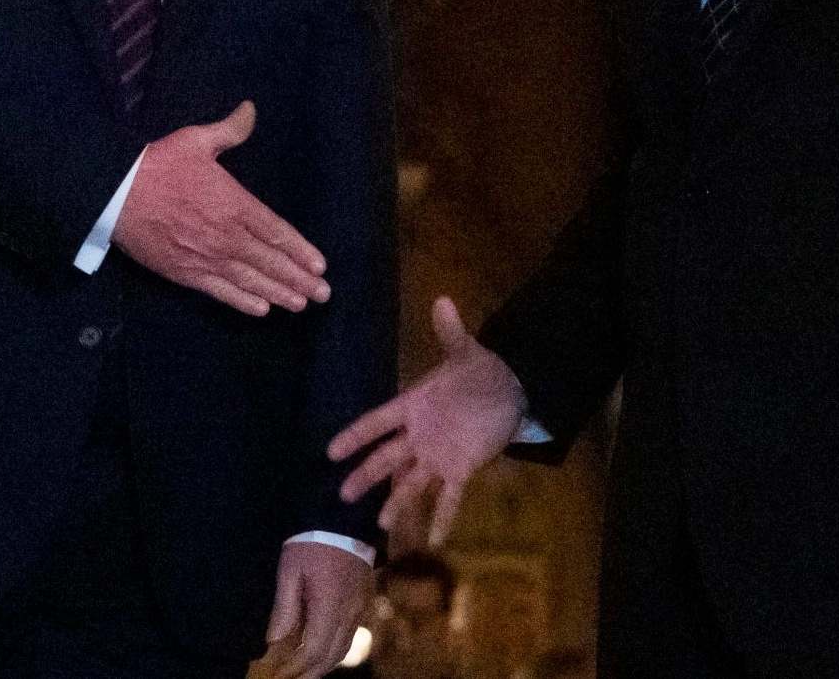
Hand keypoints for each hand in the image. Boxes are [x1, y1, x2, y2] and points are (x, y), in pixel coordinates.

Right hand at [112, 101, 328, 316]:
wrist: (116, 194)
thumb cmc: (158, 165)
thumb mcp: (196, 140)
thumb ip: (229, 130)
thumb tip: (250, 110)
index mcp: (234, 203)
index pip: (277, 232)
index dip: (301, 251)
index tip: (320, 264)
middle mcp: (226, 234)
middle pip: (270, 261)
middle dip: (299, 278)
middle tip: (323, 294)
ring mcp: (206, 257)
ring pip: (251, 280)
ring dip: (279, 293)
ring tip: (301, 304)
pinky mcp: (185, 273)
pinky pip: (221, 292)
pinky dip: (243, 302)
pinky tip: (262, 309)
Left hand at [262, 542, 373, 678]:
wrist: (345, 516)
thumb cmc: (313, 539)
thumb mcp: (291, 569)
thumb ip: (285, 607)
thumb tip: (274, 642)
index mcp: (330, 606)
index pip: (313, 651)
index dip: (295, 667)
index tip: (276, 673)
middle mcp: (349, 613)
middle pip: (332, 656)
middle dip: (310, 673)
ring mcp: (359, 608)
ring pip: (344, 648)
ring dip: (323, 664)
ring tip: (303, 670)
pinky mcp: (363, 600)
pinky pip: (350, 635)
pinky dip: (334, 648)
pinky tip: (320, 647)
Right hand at [328, 296, 526, 547]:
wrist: (507, 392)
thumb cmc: (479, 371)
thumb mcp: (466, 351)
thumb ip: (450, 331)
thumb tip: (443, 298)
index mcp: (413, 405)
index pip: (378, 422)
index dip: (355, 435)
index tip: (330, 451)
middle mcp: (419, 435)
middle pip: (387, 458)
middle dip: (365, 475)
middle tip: (341, 494)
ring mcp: (438, 455)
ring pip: (411, 482)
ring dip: (397, 502)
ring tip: (380, 525)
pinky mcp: (461, 468)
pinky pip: (449, 496)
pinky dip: (443, 517)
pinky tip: (435, 540)